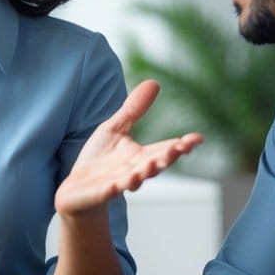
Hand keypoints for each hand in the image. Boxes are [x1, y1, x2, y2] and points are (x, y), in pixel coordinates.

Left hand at [56, 79, 202, 215]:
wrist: (77, 189)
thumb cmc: (99, 158)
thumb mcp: (116, 128)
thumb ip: (134, 110)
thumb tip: (155, 82)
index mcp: (141, 156)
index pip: (164, 149)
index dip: (181, 145)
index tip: (197, 138)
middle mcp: (134, 171)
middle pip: (155, 165)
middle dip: (168, 157)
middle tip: (181, 148)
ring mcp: (118, 183)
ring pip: (135, 179)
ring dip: (144, 174)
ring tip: (153, 165)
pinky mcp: (101, 192)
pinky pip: (110, 191)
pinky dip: (115, 188)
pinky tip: (119, 184)